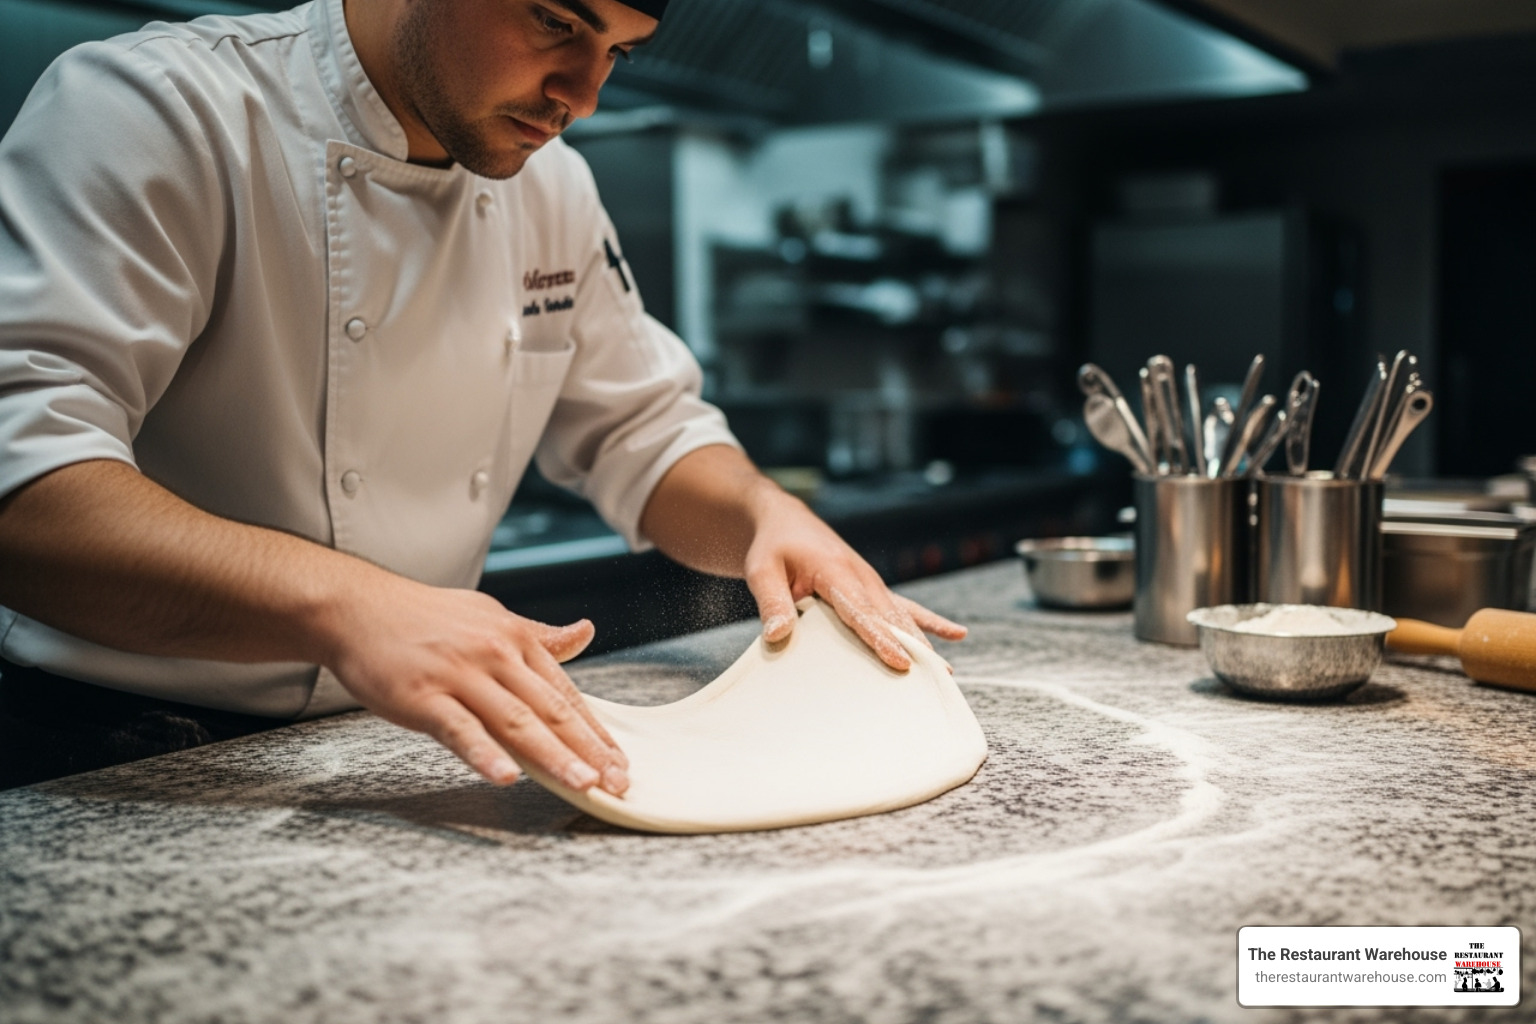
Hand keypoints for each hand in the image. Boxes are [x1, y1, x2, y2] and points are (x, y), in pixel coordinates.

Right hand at [322, 574, 628, 792]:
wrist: (357, 607)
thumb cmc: (424, 616)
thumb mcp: (489, 616)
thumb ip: (539, 636)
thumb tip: (586, 633)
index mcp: (515, 640)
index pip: (565, 693)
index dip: (595, 730)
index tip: (620, 761)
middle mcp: (495, 656)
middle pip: (550, 710)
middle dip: (588, 750)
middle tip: (617, 782)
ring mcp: (459, 676)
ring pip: (515, 722)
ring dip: (552, 756)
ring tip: (583, 783)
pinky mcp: (423, 696)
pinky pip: (460, 730)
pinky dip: (485, 753)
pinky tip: (507, 775)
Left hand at [742, 494, 966, 671]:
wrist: (786, 521)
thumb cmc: (773, 547)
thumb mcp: (762, 571)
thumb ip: (772, 603)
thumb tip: (779, 636)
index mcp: (836, 571)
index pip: (861, 611)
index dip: (881, 638)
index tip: (900, 662)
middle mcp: (861, 576)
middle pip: (891, 617)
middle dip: (913, 647)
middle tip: (935, 678)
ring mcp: (870, 582)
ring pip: (902, 615)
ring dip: (923, 642)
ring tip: (946, 671)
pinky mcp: (872, 588)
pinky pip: (905, 606)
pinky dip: (929, 621)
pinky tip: (956, 634)